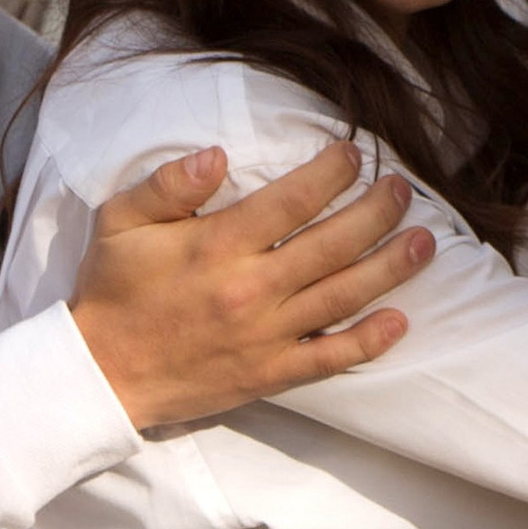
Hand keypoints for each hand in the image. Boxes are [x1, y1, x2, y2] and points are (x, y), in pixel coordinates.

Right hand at [71, 140, 435, 432]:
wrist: (102, 373)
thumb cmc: (113, 290)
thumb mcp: (121, 222)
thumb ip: (169, 184)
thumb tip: (218, 156)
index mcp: (218, 246)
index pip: (292, 200)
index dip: (331, 173)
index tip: (353, 154)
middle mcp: (251, 289)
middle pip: (333, 244)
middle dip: (376, 212)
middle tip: (401, 189)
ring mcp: (266, 336)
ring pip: (343, 297)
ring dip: (390, 268)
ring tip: (425, 242)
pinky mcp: (270, 374)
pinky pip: (329, 359)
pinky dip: (368, 342)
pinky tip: (400, 322)